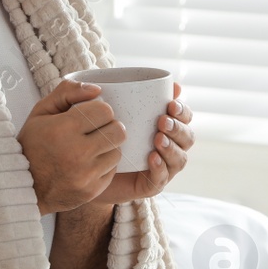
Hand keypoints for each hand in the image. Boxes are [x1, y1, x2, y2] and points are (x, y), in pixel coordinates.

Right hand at [16, 79, 122, 214]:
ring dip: (107, 147)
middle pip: (118, 131)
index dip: (98, 110)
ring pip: (117, 151)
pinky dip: (103, 166)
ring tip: (90, 148)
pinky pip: (112, 171)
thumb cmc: (32, 145)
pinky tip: (87, 164)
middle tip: (94, 131)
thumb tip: (97, 89)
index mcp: (64, 129)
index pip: (105, 111)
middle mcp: (77, 153)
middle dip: (108, 127)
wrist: (22, 185)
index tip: (89, 116)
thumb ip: (67, 91)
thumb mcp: (41, 111)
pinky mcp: (92, 191)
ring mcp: (86, 175)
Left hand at [92, 82, 192, 204]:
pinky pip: (161, 179)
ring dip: (172, 148)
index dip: (183, 110)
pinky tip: (151, 158)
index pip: (184, 117)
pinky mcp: (148, 185)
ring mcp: (160, 167)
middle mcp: (166, 146)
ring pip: (179, 159)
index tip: (170, 103)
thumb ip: (129, 91)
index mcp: (162, 126)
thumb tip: (156, 83)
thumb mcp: (106, 107)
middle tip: (162, 121)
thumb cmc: (95, 131)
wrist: (80, 166)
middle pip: (187, 138)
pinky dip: (160, 168)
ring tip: (158, 139)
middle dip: (179, 128)